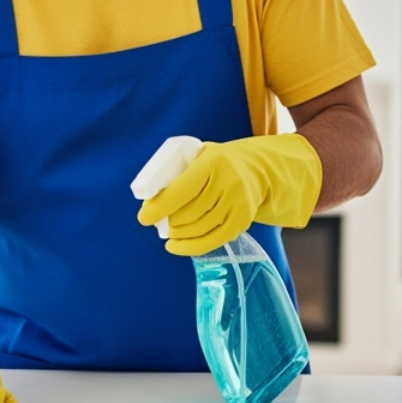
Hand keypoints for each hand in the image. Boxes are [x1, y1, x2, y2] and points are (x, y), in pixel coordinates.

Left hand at [136, 133, 321, 255]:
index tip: (144, 218)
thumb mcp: (200, 155)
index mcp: (212, 163)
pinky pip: (211, 241)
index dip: (159, 207)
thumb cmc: (218, 163)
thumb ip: (178, 171)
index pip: (181, 190)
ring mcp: (238, 205)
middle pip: (188, 213)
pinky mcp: (242, 222)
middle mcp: (228, 184)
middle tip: (157, 220)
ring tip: (167, 230)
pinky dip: (189, 247)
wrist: (257, 170)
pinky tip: (174, 246)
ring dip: (177, 233)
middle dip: (166, 221)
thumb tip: (150, 199)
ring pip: (197, 228)